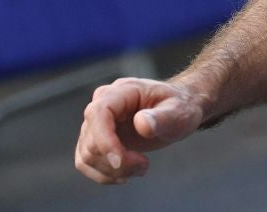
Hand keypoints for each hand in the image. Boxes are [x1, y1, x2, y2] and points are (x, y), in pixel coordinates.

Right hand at [75, 77, 205, 184]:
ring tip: (141, 168)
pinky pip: (86, 162)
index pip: (99, 113)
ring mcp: (95, 122)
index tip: (120, 163)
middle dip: (116, 162)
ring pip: (86, 155)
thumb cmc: (180, 107)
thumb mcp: (180, 111)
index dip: (104, 140)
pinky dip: (104, 174)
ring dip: (112, 171)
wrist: (177, 111)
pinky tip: (126, 175)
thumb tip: (141, 123)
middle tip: (145, 166)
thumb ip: (163, 117)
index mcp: (123, 91)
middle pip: (91, 140)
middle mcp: (103, 103)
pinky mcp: (95, 139)